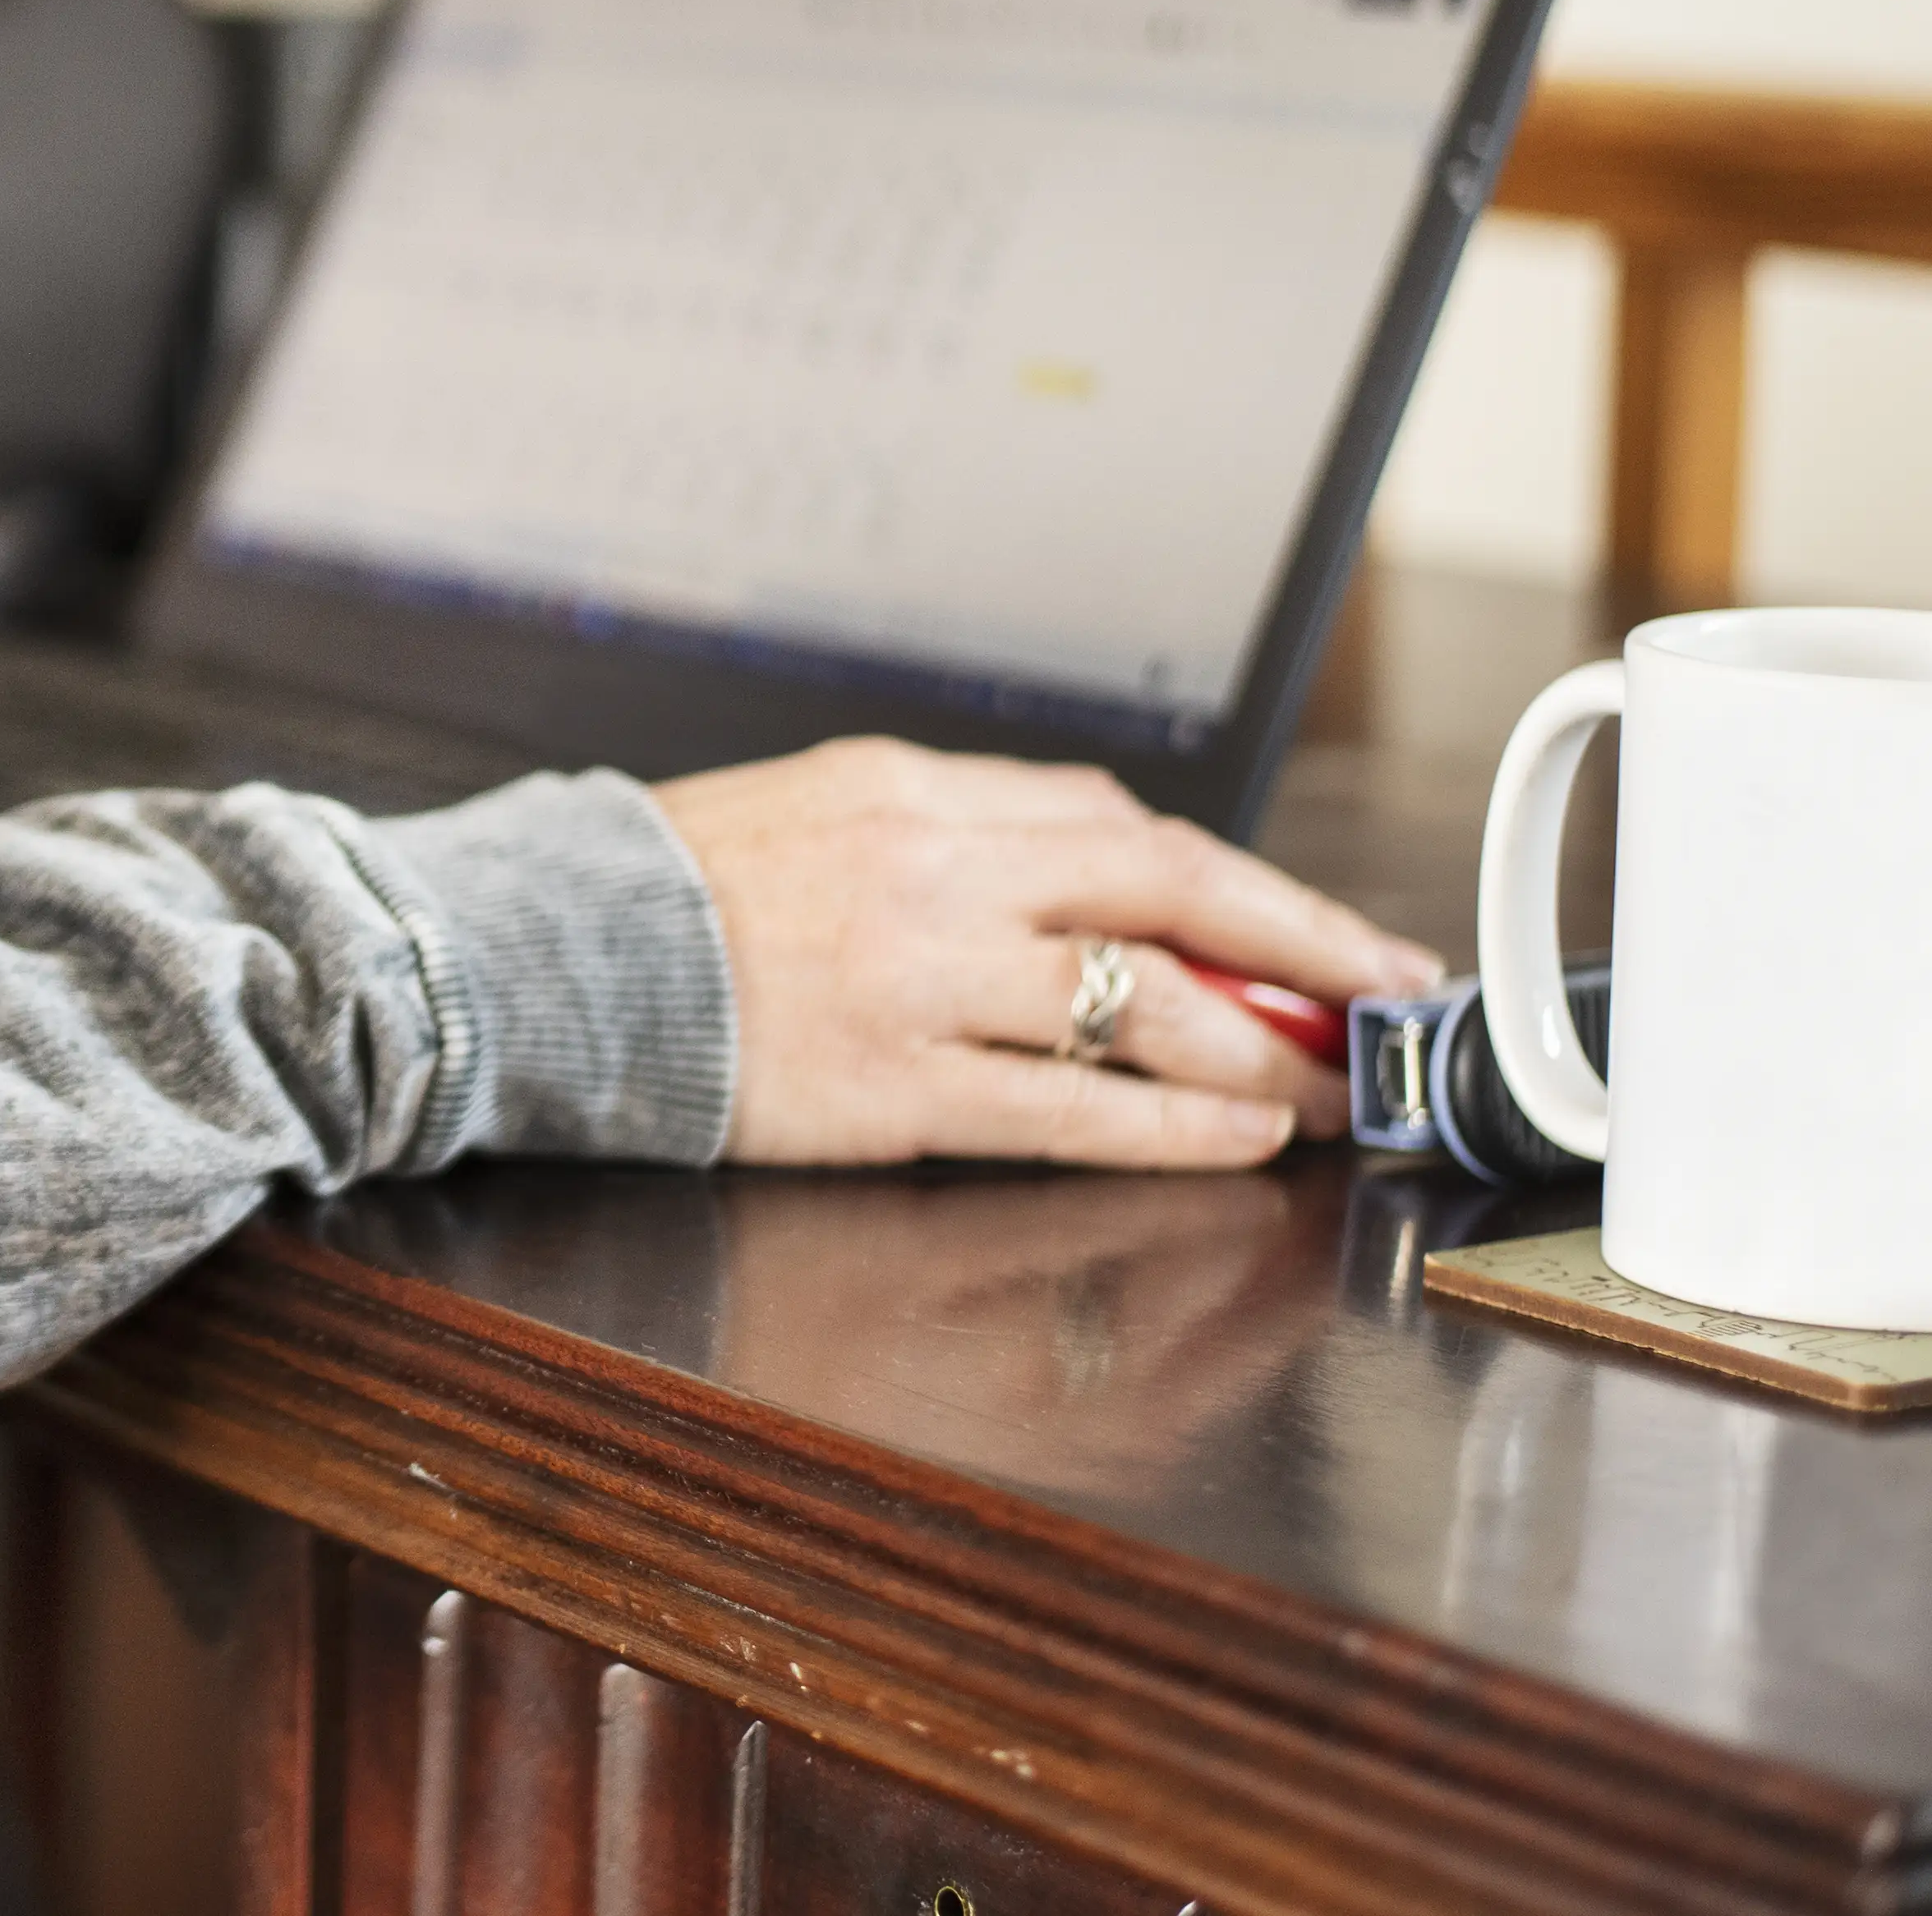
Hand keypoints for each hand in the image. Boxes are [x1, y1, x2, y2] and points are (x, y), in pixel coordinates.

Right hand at [653, 737, 1447, 1169]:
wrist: (543, 956)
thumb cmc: (681, 891)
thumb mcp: (829, 809)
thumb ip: (966, 834)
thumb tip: (1116, 878)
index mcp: (915, 791)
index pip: (1125, 826)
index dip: (1250, 885)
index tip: (1329, 932)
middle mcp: (930, 871)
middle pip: (1167, 892)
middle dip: (1303, 949)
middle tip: (1388, 1000)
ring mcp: (913, 981)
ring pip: (1139, 1008)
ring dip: (1258, 1053)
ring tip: (1320, 1093)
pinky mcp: (887, 1088)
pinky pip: (1068, 1111)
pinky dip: (1173, 1128)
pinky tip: (1235, 1140)